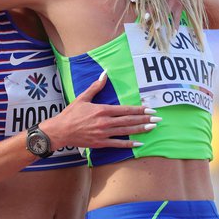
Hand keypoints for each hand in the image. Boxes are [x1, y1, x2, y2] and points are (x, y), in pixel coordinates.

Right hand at [41, 72, 158, 149]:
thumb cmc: (71, 114)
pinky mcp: (100, 143)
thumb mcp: (83, 98)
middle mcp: (105, 122)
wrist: (61, 131)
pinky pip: (117, 144)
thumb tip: (104, 74)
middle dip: (145, 119)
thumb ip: (95, 87)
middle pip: (129, 120)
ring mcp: (104, 133)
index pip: (125, 109)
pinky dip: (129, 144)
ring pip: (126, 131)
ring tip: (152, 128)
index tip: (150, 108)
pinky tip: (139, 143)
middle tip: (158, 118)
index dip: (139, 109)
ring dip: (140, 129)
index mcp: (102, 110)